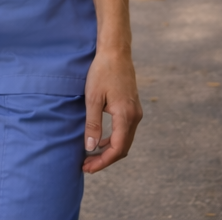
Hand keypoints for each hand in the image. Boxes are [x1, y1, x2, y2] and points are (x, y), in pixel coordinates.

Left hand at [82, 49, 140, 172]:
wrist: (116, 54)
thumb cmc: (102, 73)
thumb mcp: (92, 98)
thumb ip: (92, 124)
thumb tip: (90, 148)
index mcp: (126, 117)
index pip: (117, 149)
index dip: (102, 162)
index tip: (87, 168)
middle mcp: (135, 118)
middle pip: (122, 148)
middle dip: (105, 159)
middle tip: (86, 166)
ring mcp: (136, 113)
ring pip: (124, 140)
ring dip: (109, 150)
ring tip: (90, 156)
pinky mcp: (132, 108)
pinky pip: (124, 131)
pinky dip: (113, 140)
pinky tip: (99, 140)